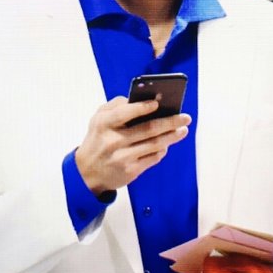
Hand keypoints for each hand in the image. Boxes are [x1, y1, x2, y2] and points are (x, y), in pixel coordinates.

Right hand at [75, 96, 190, 194]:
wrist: (87, 173)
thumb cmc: (98, 139)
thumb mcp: (98, 118)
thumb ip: (116, 105)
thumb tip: (142, 99)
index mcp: (104, 124)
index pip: (125, 113)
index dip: (143, 107)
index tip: (158, 102)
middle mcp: (113, 141)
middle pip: (148, 129)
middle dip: (170, 122)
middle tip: (185, 117)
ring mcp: (122, 157)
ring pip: (154, 144)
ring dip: (172, 136)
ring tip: (183, 129)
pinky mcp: (130, 171)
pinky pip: (153, 158)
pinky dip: (163, 150)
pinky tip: (168, 143)